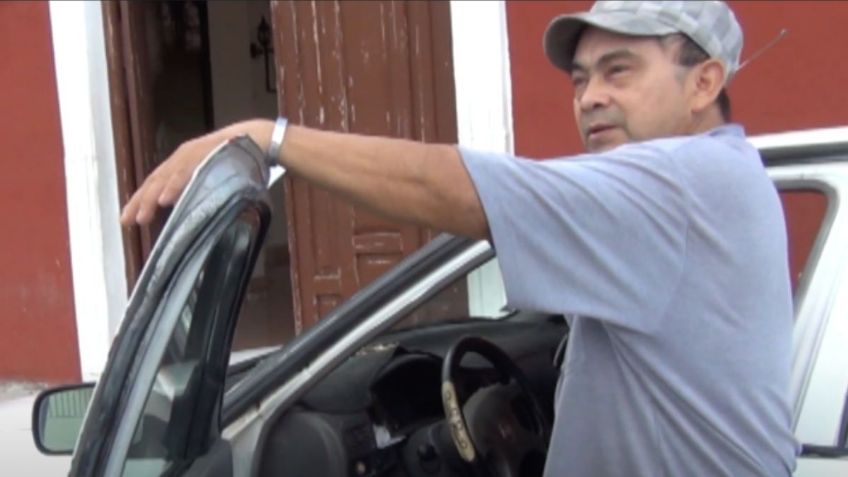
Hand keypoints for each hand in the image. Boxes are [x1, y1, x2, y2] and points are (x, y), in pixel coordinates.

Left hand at [120, 119, 273, 225]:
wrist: (260, 140)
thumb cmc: (239, 161)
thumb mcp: (214, 176)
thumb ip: (198, 189)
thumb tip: (184, 211)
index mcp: (182, 162)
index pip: (156, 182)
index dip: (141, 200)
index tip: (129, 220)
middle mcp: (182, 156)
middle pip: (154, 181)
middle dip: (139, 202)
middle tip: (126, 221)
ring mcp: (192, 154)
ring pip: (165, 178)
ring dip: (151, 199)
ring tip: (141, 217)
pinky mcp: (204, 154)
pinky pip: (185, 172)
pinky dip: (174, 187)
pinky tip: (164, 201)